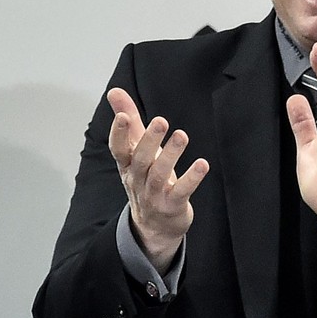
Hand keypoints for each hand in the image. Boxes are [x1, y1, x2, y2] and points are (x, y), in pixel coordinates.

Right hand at [107, 87, 208, 272]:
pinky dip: (191, 178)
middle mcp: (137, 179)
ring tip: (181, 135)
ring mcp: (154, 195)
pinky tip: (203, 164)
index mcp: (127, 165)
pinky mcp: (172, 205)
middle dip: (149, 140)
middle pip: (141, 160)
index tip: (123, 116)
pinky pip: (181, 191)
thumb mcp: (136, 150)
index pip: (118, 149)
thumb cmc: (146, 179)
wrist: (153, 226)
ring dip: (171, 155)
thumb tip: (114, 91)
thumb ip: (129, 120)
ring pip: (159, 174)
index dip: (119, 134)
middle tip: (161, 121)